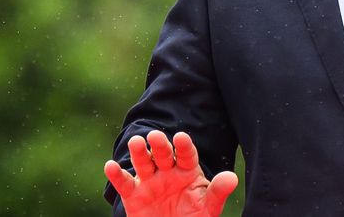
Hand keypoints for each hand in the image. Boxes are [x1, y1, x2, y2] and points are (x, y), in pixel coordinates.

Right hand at [104, 130, 238, 216]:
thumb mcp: (208, 207)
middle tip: (155, 136)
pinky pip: (124, 183)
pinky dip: (116, 174)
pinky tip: (110, 166)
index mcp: (188, 170)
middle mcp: (168, 171)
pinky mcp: (133, 195)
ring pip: (143, 163)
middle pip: (163, 154)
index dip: (184, 146)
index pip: (187, 154)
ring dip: (139, 153)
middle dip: (160, 146)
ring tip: (136, 143)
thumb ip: (217, 192)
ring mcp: (149, 181)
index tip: (181, 137)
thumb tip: (232, 178)